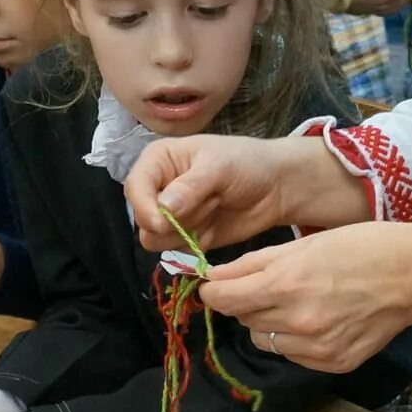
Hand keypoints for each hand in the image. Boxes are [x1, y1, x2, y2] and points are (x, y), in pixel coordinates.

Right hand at [125, 133, 366, 252]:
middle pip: (141, 218)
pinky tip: (214, 226)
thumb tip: (163, 208)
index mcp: (159, 160)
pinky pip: (175, 251)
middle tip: (209, 204)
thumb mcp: (220, 166)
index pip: (134, 187)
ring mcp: (170, 215)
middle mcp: (158, 187)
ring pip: (154, 239)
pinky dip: (194, 244)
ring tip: (213, 210)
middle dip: (172, 221)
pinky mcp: (185, 236)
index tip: (163, 222)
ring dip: (184, 233)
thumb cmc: (248, 163)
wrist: (276, 187)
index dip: (144, 207)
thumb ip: (190, 187)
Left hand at [200, 222, 411, 372]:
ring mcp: (315, 349)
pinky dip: (294, 339)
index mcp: (286, 285)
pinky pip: (292, 354)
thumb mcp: (303, 244)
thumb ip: (253, 263)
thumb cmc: (361, 247)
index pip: (223, 299)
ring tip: (299, 300)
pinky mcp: (332, 364)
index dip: (213, 290)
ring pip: (264, 339)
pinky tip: (319, 318)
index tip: (214, 284)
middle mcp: (297, 322)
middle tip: (271, 284)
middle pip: (242, 318)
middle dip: (246, 301)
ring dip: (268, 322)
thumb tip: (213, 277)